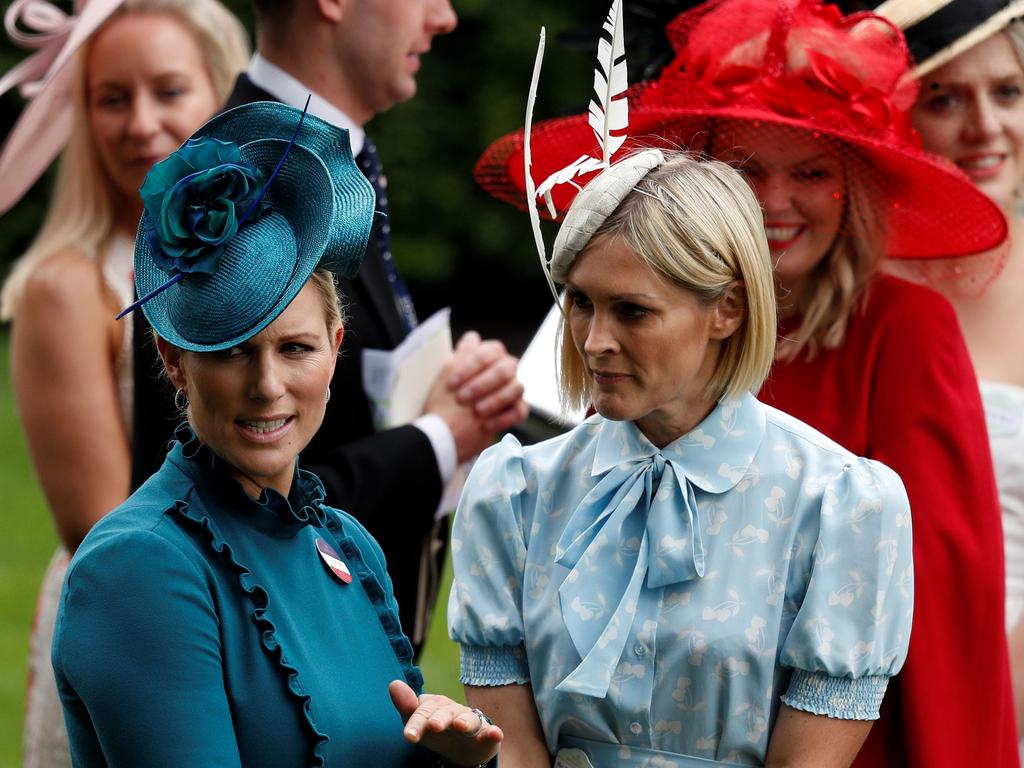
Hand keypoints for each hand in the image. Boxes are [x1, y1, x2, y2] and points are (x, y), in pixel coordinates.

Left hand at [389, 680, 501, 766]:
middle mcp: (454, 711)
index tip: (408, 736)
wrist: (461, 747)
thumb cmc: (436, 731)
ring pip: (469, 719)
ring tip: (460, 726)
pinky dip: (493, 732)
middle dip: (440, 718)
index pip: (424, 711)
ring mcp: (471, 722)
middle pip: (446, 713)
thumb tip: (393, 684)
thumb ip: (407, 706)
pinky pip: (490, 732)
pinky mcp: (486, 735)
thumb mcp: (419, 721)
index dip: (416, 722)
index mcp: (436, 706)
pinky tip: (495, 733)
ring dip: (466, 721)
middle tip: (434, 726)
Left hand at [424, 331, 526, 461]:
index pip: (490, 350)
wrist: (443, 437)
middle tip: (464, 399)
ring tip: (477, 412)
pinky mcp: (514, 410)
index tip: (452, 384)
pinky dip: (504, 417)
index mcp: (486, 357)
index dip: (472, 366)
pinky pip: (520, 410)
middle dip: (483, 384)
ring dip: (495, 400)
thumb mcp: (447, 375)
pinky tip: (486, 425)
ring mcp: (510, 390)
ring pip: (517, 387)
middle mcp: (502, 370)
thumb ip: (461, 354)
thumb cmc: (442, 404)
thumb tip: (473, 337)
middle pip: (506, 367)